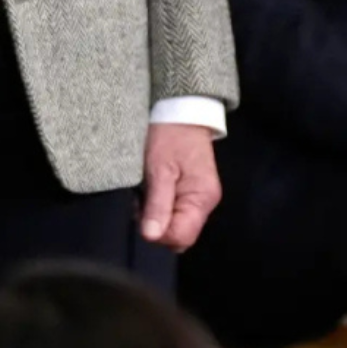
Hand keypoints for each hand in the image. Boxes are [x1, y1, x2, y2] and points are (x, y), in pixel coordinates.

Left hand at [138, 122, 220, 250]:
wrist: (181, 110)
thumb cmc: (169, 136)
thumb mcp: (159, 169)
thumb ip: (157, 205)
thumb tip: (151, 237)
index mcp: (201, 198)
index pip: (181, 237)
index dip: (158, 233)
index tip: (141, 212)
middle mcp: (205, 203)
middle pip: (180, 235)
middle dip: (156, 226)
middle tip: (141, 203)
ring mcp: (200, 198)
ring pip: (176, 225)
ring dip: (157, 217)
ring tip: (145, 194)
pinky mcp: (192, 192)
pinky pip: (176, 212)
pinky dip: (161, 208)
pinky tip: (151, 193)